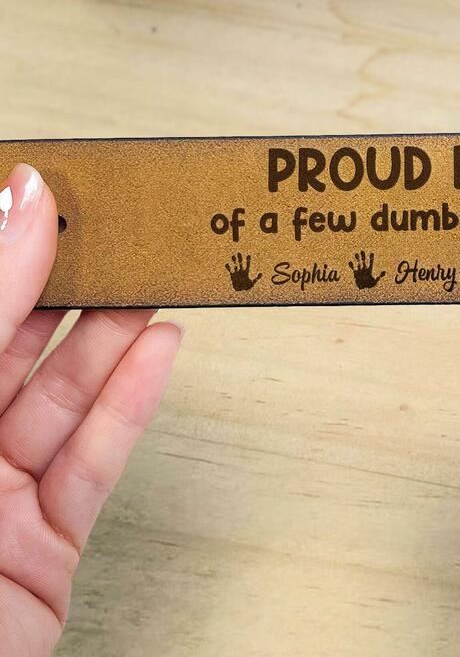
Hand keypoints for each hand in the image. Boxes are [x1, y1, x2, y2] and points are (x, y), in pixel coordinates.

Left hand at [0, 164, 182, 654]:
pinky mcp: (46, 546)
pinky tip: (160, 351)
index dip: (9, 249)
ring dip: (117, 338)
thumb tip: (16, 205)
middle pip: (14, 348)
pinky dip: (134, 402)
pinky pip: (96, 461)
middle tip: (118, 238)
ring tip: (153, 282)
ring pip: (65, 400)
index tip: (52, 196)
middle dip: (73, 288)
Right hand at [226, 252, 262, 291]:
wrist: (240, 290)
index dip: (248, 260)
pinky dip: (228, 267)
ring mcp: (237, 272)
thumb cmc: (247, 286)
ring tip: (233, 256)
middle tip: (239, 253)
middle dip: (240, 258)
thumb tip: (261, 273)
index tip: (248, 255)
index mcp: (246, 272)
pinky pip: (230, 270)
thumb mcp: (253, 283)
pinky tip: (227, 264)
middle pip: (240, 263)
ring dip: (234, 260)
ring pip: (235, 265)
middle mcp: (241, 270)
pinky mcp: (232, 275)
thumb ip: (257, 278)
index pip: (248, 264)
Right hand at [349, 250, 385, 289]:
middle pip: (364, 260)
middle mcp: (364, 268)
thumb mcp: (376, 280)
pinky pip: (353, 268)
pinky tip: (350, 262)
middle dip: (363, 256)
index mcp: (370, 269)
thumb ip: (380, 276)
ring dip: (357, 258)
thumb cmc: (371, 284)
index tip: (372, 253)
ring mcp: (360, 270)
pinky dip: (351, 265)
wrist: (364, 288)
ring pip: (358, 262)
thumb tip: (384, 271)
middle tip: (362, 250)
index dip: (371, 257)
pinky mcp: (355, 273)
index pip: (371, 262)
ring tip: (356, 254)